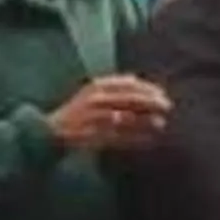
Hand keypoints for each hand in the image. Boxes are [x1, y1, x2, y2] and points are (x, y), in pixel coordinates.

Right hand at [50, 76, 171, 152]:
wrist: (51, 130)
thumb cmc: (77, 110)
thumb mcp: (91, 91)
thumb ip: (113, 85)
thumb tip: (138, 80)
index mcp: (96, 87)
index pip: (128, 84)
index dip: (147, 88)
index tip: (162, 93)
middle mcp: (96, 100)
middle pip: (131, 99)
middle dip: (151, 103)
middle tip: (167, 107)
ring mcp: (96, 119)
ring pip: (128, 119)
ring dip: (146, 121)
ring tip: (161, 123)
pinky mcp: (95, 137)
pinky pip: (121, 137)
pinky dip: (136, 138)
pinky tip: (149, 139)